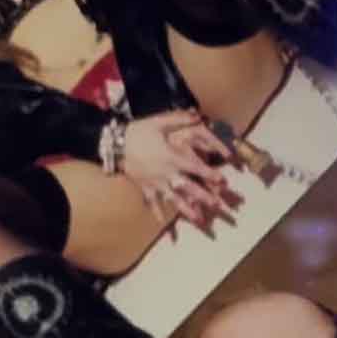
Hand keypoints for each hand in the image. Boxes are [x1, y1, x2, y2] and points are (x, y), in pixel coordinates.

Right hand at [120, 110, 234, 225]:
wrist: (113, 144)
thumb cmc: (137, 132)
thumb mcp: (158, 122)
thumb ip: (179, 119)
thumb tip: (198, 115)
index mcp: (172, 157)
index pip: (196, 167)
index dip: (210, 174)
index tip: (223, 181)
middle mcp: (166, 173)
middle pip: (188, 187)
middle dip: (203, 197)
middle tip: (217, 206)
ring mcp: (155, 182)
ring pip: (174, 199)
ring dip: (186, 210)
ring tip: (199, 220)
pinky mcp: (144, 187)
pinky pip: (152, 202)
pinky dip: (157, 212)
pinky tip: (162, 223)